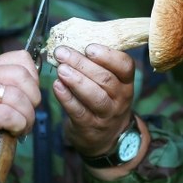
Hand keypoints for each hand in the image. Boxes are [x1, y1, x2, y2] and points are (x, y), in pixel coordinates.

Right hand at [0, 50, 40, 179]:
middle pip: (23, 75)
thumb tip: (38, 81)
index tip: (29, 96)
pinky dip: (18, 126)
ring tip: (21, 127)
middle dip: (33, 98)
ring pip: (19, 97)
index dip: (33, 78)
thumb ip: (14, 85)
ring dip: (27, 117)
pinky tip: (12, 131)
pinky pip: (10, 115)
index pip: (22, 58)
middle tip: (27, 114)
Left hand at [51, 43, 135, 158]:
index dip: (108, 56)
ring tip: (61, 69)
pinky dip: (67, 98)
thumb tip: (72, 43)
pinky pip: (79, 112)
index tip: (89, 47)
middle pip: (105, 79)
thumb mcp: (109, 84)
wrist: (105, 139)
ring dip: (76, 80)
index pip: (125, 66)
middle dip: (82, 64)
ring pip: (95, 96)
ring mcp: (106, 115)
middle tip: (62, 52)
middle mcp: (120, 99)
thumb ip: (96, 65)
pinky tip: (57, 86)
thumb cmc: (103, 101)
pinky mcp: (90, 128)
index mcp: (125, 83)